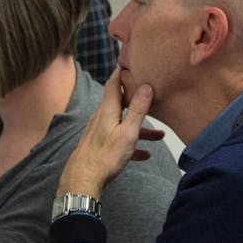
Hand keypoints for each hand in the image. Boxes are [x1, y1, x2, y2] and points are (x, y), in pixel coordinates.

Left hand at [58, 69, 163, 196]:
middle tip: (149, 92)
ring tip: (159, 135)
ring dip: (140, 127)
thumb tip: (146, 86)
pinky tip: (144, 155)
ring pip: (123, 124)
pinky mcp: (100, 145)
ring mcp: (99, 132)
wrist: (83, 180)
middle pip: (120, 103)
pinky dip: (132, 143)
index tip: (130, 61)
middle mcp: (101, 118)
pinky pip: (119, 140)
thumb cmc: (105, 157)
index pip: (114, 83)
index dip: (122, 71)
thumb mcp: (128, 133)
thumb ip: (137, 110)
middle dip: (136, 99)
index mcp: (107, 111)